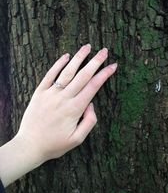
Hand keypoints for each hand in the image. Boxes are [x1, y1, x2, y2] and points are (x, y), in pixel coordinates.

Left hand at [16, 44, 116, 161]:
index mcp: (75, 109)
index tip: (113, 66)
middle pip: (83, 75)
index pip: (93, 86)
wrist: (30, 145)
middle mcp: (63, 98)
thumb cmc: (54, 144)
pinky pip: (50, 75)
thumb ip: (89, 122)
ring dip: (79, 58)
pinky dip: (58, 64)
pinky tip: (66, 56)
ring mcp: (50, 93)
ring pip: (67, 72)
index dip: (104, 74)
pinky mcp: (39, 93)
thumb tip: (91, 104)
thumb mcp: (77, 139)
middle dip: (95, 62)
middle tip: (104, 51)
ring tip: (87, 47)